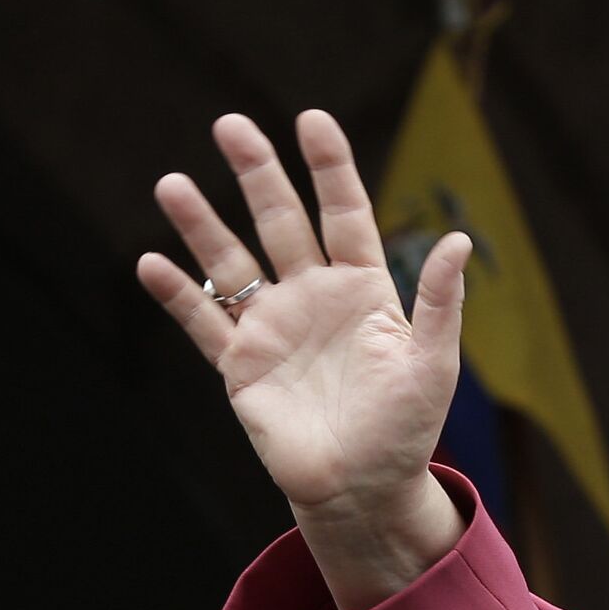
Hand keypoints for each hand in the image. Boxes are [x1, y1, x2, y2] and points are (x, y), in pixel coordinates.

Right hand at [138, 111, 471, 609]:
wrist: (364, 489)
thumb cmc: (408, 429)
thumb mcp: (434, 364)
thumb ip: (440, 301)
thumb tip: (458, 238)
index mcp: (365, 290)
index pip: (346, 214)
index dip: (330, 168)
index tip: (313, 120)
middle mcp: (314, 298)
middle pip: (282, 222)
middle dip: (258, 175)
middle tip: (231, 125)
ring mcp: (273, 328)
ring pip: (232, 263)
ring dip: (202, 224)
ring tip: (174, 182)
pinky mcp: (241, 366)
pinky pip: (203, 322)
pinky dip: (177, 295)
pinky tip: (150, 262)